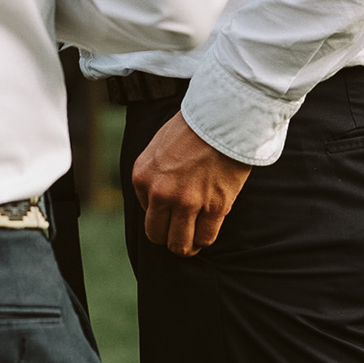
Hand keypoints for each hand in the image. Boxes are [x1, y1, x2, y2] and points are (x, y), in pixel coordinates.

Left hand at [131, 112, 251, 256]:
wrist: (222, 116)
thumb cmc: (192, 128)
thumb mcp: (158, 148)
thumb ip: (154, 176)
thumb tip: (158, 203)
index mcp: (142, 177)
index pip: (146, 213)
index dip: (161, 215)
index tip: (172, 210)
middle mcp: (160, 193)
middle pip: (158, 236)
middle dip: (168, 238)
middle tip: (180, 234)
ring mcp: (187, 202)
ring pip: (181, 245)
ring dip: (187, 246)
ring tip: (193, 241)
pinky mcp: (213, 207)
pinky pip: (206, 238)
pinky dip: (205, 239)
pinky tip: (207, 232)